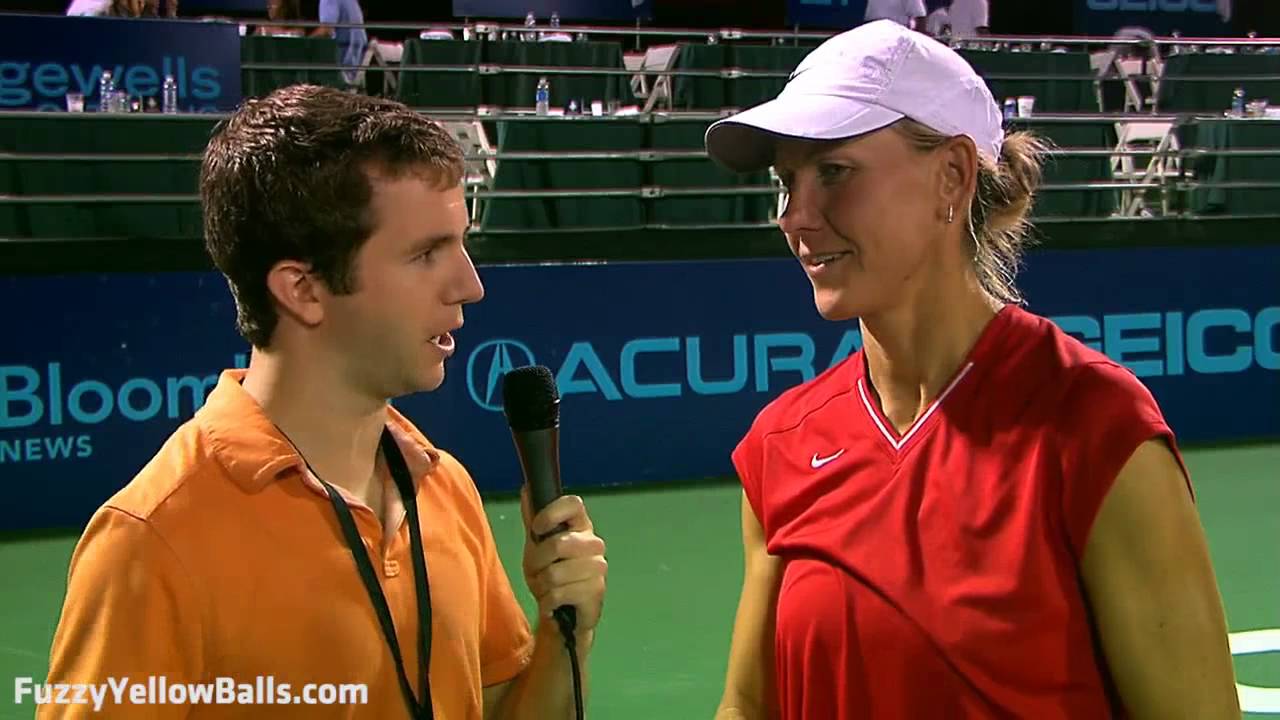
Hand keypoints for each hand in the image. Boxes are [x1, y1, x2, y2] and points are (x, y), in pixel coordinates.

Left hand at [520, 487, 607, 635]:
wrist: (565, 614)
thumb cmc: (552, 573)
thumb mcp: (537, 545)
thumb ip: (533, 518)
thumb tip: (527, 488)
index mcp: (581, 525)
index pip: (574, 503)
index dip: (552, 513)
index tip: (537, 529)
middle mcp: (594, 543)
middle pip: (558, 544)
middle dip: (537, 563)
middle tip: (537, 571)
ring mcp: (598, 568)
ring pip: (555, 574)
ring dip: (541, 585)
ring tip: (546, 588)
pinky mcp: (596, 593)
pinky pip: (558, 594)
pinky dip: (547, 602)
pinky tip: (553, 603)